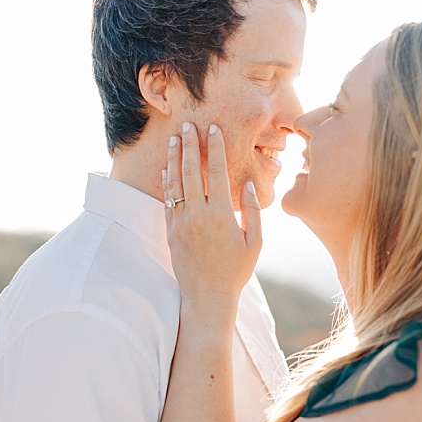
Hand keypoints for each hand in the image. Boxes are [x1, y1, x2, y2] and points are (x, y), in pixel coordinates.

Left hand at [164, 122, 261, 313]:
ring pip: (175, 184)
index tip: (213, 129)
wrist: (207, 296)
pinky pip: (167, 202)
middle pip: (191, 172)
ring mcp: (181, 223)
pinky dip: (167, 183)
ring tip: (173, 140)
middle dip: (189, 145)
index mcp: (221, 214)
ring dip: (173, 159)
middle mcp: (198, 215)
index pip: (216, 172)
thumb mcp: (255, 242)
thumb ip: (253, 212)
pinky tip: (166, 169)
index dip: (214, 148)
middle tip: (187, 125)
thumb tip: (250, 186)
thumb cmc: (235, 271)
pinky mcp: (171, 232)